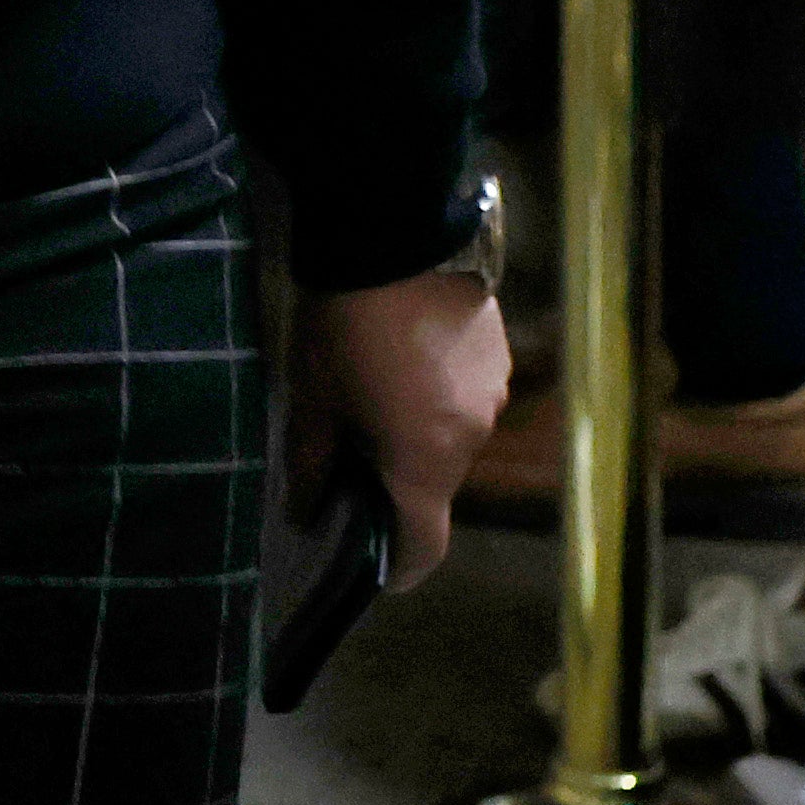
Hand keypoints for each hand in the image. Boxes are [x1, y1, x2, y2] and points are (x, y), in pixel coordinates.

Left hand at [293, 269, 509, 593]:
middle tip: (352, 452)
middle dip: (396, 480)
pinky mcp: (500, 354)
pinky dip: (438, 394)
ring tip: (376, 390)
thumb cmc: (343, 324)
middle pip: (435, 486)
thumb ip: (311, 464)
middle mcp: (471, 438)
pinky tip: (405, 356)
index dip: (400, 568)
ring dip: (418, 430)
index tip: (379, 574)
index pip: (424, 545)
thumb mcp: (313, 396)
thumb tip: (305, 513)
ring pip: (452, 437)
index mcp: (424, 462)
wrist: (395, 230)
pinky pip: (467, 395)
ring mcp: (493, 393)